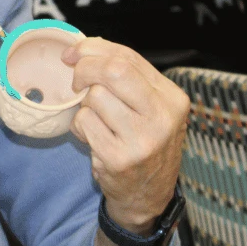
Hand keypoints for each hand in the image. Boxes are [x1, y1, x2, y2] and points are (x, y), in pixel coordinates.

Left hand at [61, 38, 189, 236]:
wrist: (148, 196)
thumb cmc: (143, 143)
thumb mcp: (148, 108)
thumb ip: (125, 77)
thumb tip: (82, 48)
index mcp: (172, 98)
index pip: (129, 58)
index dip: (94, 49)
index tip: (74, 53)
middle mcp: (162, 117)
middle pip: (113, 71)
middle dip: (85, 69)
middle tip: (76, 81)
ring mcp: (142, 140)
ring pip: (94, 97)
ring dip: (84, 106)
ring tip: (96, 121)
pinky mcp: (119, 159)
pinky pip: (84, 123)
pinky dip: (80, 127)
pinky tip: (93, 138)